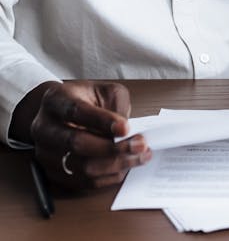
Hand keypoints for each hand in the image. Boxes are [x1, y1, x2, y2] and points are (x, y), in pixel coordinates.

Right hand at [24, 81, 150, 189]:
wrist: (58, 114)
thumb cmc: (84, 100)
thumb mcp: (102, 90)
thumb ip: (116, 105)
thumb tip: (129, 131)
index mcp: (56, 101)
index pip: (77, 112)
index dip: (102, 121)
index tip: (126, 128)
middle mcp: (45, 128)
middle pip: (76, 143)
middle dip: (113, 147)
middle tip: (140, 145)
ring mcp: (46, 154)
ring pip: (81, 167)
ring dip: (115, 165)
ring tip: (139, 157)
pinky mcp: (53, 174)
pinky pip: (83, 182)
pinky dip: (108, 177)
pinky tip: (125, 167)